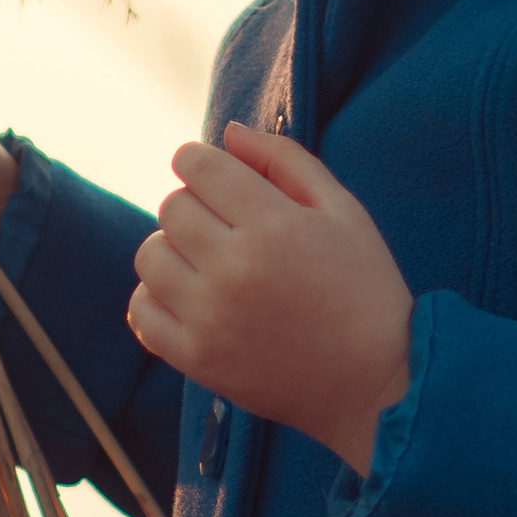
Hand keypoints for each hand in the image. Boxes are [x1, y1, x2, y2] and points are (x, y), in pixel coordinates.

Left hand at [129, 121, 412, 475]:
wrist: (375, 384)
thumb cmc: (366, 289)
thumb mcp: (343, 211)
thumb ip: (285, 161)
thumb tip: (228, 132)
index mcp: (273, 225)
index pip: (198, 167)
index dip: (199, 160)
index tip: (211, 173)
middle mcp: (233, 268)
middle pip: (171, 208)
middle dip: (194, 204)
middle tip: (225, 224)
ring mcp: (210, 318)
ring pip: (150, 256)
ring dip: (172, 249)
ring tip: (207, 261)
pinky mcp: (197, 359)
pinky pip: (142, 312)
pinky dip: (155, 298)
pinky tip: (189, 297)